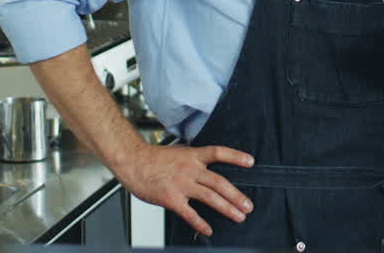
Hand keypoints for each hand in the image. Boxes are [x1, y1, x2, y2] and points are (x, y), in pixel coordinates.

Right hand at [116, 143, 254, 236]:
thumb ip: (193, 161)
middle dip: (236, 195)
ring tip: (238, 216)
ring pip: (210, 197)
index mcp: (192, 156)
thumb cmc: (152, 159)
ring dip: (227, 208)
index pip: (218, 153)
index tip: (250, 162)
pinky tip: (208, 229)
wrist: (132, 161)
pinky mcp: (171, 198)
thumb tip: (206, 168)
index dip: (235, 157)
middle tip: (248, 205)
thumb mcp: (178, 153)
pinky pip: (190, 213)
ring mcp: (181, 184)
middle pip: (219, 182)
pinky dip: (201, 223)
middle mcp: (190, 169)